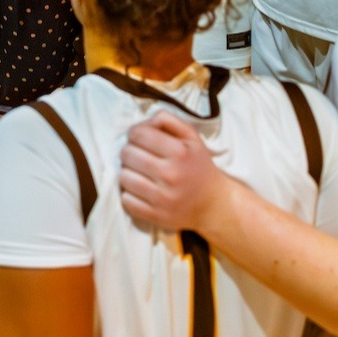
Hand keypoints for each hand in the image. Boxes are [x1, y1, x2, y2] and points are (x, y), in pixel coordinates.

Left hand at [118, 111, 228, 233]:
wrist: (214, 203)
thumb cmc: (198, 166)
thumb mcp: (191, 137)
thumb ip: (168, 121)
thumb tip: (143, 122)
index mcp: (180, 151)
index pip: (138, 134)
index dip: (134, 134)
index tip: (139, 139)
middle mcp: (171, 174)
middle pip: (127, 154)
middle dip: (129, 152)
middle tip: (138, 156)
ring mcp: (163, 198)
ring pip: (123, 177)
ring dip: (127, 173)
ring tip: (138, 173)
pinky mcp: (156, 216)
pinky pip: (126, 200)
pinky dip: (129, 194)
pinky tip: (140, 190)